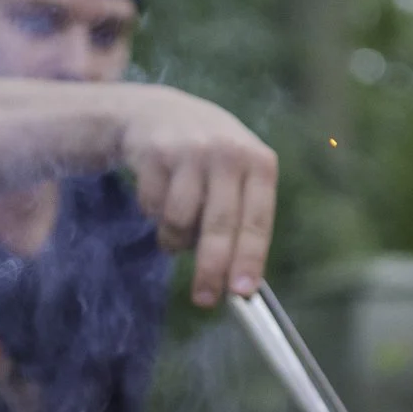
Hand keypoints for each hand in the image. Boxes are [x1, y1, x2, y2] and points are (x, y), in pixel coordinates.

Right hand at [115, 86, 277, 306]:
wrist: (158, 112)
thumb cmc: (208, 159)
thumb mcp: (236, 175)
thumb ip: (241, 218)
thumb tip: (239, 282)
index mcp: (259, 162)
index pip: (257, 219)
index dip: (250, 258)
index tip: (242, 291)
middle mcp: (228, 152)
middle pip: (220, 224)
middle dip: (211, 268)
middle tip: (205, 299)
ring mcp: (191, 150)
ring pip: (180, 219)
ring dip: (174, 236)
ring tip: (175, 226)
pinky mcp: (156, 152)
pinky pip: (153, 207)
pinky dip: (153, 213)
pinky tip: (159, 194)